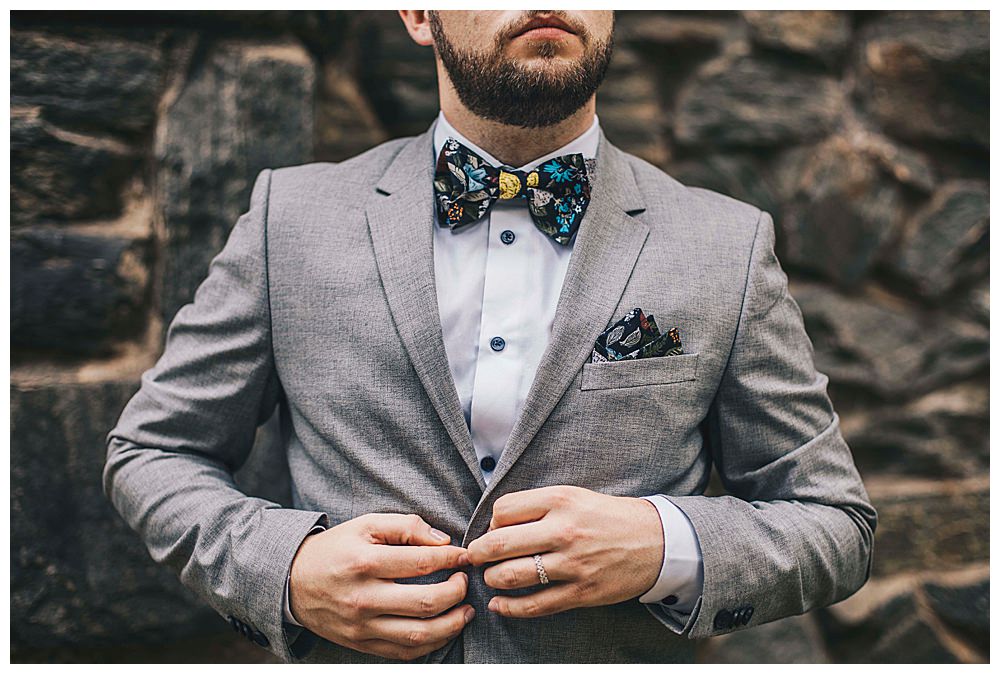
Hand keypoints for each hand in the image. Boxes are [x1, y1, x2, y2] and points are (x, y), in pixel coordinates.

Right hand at [288, 513, 474, 660]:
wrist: (293, 582)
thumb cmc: (336, 549)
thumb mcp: (366, 525)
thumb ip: (406, 526)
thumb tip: (443, 540)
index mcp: (364, 562)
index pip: (421, 562)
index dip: (452, 558)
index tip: (464, 555)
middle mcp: (363, 597)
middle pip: (424, 602)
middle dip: (456, 592)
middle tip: (464, 581)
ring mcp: (361, 626)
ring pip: (418, 634)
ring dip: (452, 624)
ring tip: (466, 610)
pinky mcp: (361, 644)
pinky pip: (404, 652)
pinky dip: (431, 644)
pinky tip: (444, 628)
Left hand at [466, 485, 662, 617]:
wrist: (655, 541)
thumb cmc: (608, 516)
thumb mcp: (574, 496)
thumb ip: (537, 506)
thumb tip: (496, 524)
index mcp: (560, 500)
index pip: (503, 511)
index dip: (492, 522)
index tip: (496, 529)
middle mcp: (564, 531)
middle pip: (499, 543)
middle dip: (478, 553)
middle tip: (475, 556)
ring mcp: (572, 564)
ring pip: (510, 576)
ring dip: (492, 578)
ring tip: (492, 576)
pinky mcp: (580, 592)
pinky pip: (534, 605)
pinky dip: (509, 608)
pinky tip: (499, 604)